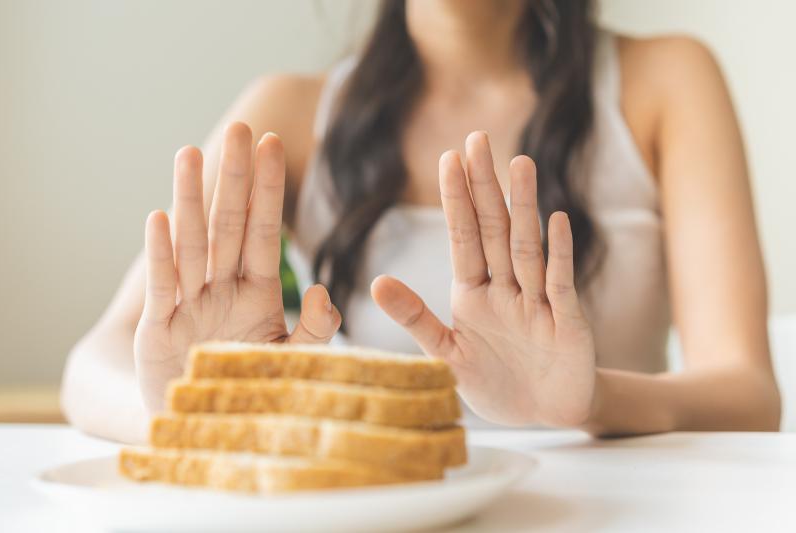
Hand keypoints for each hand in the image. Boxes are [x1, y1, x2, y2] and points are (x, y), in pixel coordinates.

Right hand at [135, 123, 340, 411]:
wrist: (208, 433)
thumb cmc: (251, 391)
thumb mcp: (291, 361)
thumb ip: (314, 330)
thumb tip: (325, 292)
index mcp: (255, 293)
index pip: (263, 231)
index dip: (267, 189)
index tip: (274, 144)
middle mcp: (220, 289)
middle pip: (229, 224)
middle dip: (235, 177)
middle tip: (241, 127)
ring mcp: (188, 305)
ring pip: (192, 243)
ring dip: (192, 199)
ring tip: (192, 153)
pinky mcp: (158, 331)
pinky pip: (162, 287)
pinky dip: (162, 255)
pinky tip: (160, 217)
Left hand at [372, 131, 595, 426]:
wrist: (544, 413)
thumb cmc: (495, 382)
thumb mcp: (447, 355)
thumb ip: (416, 319)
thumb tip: (375, 281)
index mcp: (473, 293)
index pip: (463, 238)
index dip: (456, 199)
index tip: (448, 158)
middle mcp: (505, 288)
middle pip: (493, 230)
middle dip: (484, 186)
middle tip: (477, 139)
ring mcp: (537, 301)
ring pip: (526, 247)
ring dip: (522, 207)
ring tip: (518, 164)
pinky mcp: (566, 322)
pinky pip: (560, 283)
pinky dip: (558, 254)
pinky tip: (556, 220)